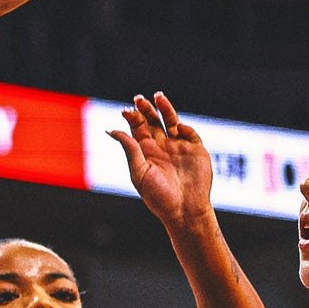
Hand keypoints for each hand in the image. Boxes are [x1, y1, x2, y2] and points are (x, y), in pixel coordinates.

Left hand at [108, 92, 214, 227]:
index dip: (133, 117)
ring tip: (158, 96)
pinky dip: (184, 127)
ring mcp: (179, 147)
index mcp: (146, 152)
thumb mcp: (139, 173)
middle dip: (146, 109)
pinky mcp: (196, 150)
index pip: (138, 127)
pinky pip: (190, 133)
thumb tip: (112, 130)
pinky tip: (177, 128)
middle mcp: (162, 146)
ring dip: (165, 108)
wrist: (185, 211)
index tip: (127, 110)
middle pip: (152, 121)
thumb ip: (130, 150)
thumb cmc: (159, 197)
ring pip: (171, 121)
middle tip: (138, 98)